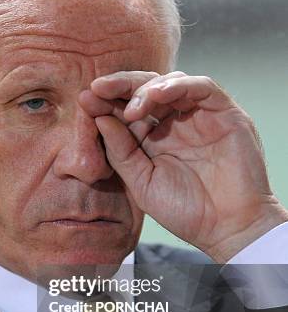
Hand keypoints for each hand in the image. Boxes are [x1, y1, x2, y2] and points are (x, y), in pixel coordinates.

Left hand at [79, 71, 287, 261]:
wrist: (227, 229)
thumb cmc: (186, 211)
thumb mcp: (142, 182)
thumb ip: (120, 151)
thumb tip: (99, 118)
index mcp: (154, 138)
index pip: (127, 110)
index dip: (107, 102)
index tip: (84, 100)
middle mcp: (176, 123)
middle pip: (146, 89)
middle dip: (121, 86)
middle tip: (98, 88)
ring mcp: (200, 116)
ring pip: (171, 83)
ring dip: (147, 88)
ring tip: (131, 109)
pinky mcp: (225, 113)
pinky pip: (202, 87)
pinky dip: (178, 86)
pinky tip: (158, 96)